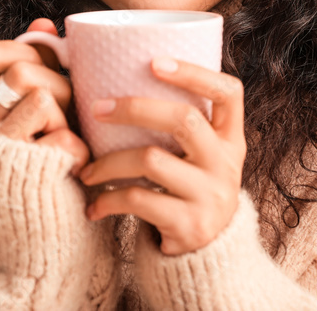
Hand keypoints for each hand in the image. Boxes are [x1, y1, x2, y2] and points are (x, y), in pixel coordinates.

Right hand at [0, 18, 90, 175]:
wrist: (44, 233)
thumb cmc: (47, 164)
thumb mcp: (37, 112)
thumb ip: (36, 68)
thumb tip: (43, 23)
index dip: (25, 55)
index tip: (44, 76)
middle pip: (21, 73)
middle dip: (59, 85)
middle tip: (65, 114)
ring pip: (41, 96)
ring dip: (68, 115)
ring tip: (66, 139)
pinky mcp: (25, 175)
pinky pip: (63, 137)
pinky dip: (79, 149)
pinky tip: (73, 166)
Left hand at [77, 57, 246, 255]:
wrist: (208, 254)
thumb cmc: (188, 188)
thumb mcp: (201, 155)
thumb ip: (179, 124)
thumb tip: (121, 74)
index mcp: (230, 137)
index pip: (229, 92)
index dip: (194, 73)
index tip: (154, 62)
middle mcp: (225, 162)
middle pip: (184, 119)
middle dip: (135, 108)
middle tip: (97, 109)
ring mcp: (210, 193)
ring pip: (151, 160)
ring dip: (108, 162)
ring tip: (86, 170)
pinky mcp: (189, 224)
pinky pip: (138, 200)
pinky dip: (108, 200)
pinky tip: (94, 205)